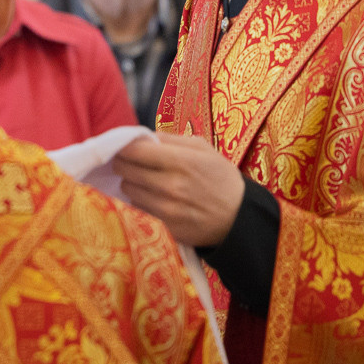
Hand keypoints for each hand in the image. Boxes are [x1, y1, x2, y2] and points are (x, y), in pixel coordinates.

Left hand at [111, 133, 245, 246]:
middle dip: (123, 163)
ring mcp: (166, 208)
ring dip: (130, 182)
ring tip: (142, 179)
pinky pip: (138, 208)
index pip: (134, 151)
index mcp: (181, 161)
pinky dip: (139, 201)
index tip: (123, 146)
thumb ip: (170, 139)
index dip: (124, 146)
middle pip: (125, 169)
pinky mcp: (165, 227)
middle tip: (128, 161)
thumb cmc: (221, 178)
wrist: (240, 218)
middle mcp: (170, 185)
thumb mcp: (203, 149)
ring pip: (128, 189)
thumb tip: (141, 136)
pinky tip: (151, 197)